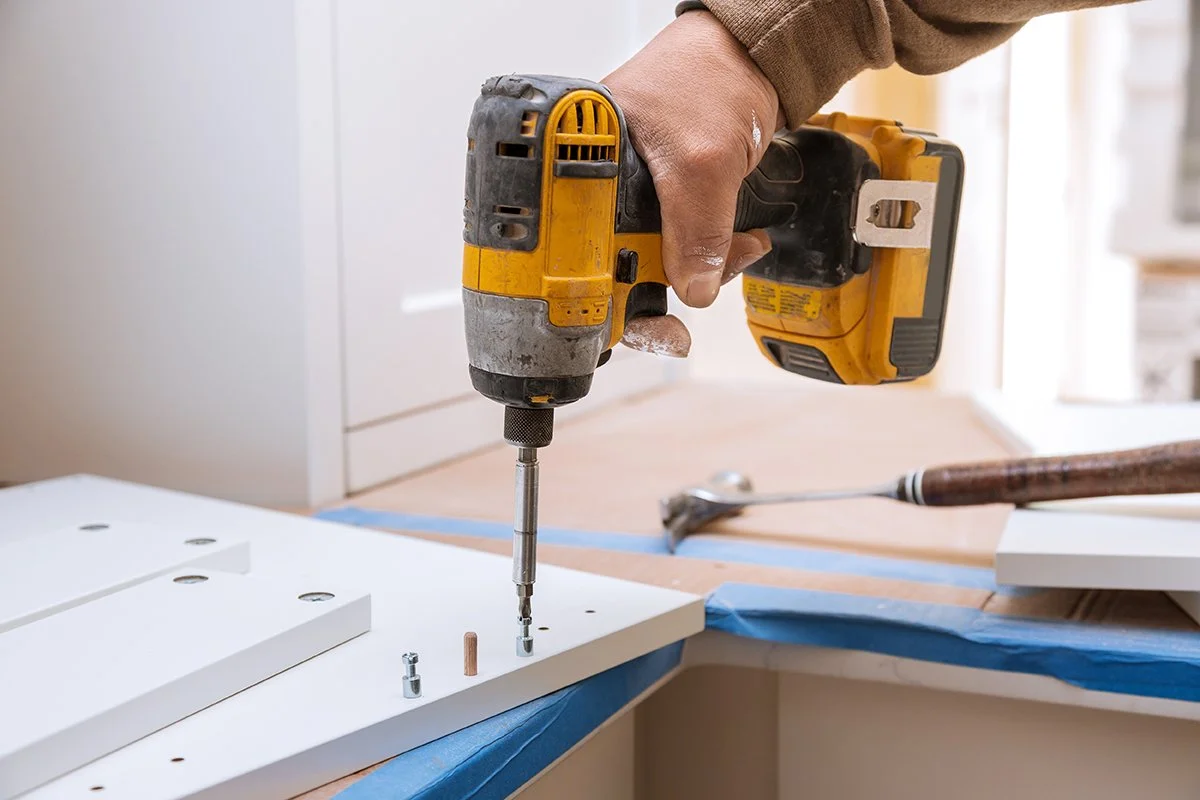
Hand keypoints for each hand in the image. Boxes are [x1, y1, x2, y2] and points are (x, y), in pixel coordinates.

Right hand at [603, 10, 779, 308]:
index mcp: (581, 165)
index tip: (643, 324)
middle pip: (617, 261)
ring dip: (702, 265)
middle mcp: (600, 182)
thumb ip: (697, 230)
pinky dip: (711, 247)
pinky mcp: (664, 193)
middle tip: (706, 284)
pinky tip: (739, 240)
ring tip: (739, 250)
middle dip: (669, 281)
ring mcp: (632, 189)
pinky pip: (680, 238)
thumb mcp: (705, 161)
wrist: (751, 52)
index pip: (574, 248)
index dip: (603, 295)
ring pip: (655, 255)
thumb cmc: (710, 76)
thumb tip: (691, 290)